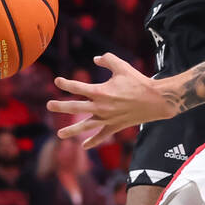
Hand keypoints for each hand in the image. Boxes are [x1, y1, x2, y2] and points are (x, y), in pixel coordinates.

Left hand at [47, 53, 172, 147]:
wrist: (155, 100)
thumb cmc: (138, 81)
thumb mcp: (122, 66)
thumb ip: (107, 60)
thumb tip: (95, 58)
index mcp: (101, 91)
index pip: (78, 88)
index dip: (66, 84)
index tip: (57, 81)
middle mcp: (101, 107)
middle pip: (76, 108)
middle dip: (61, 106)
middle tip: (49, 105)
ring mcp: (108, 118)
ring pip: (86, 126)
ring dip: (72, 130)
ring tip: (59, 134)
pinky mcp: (115, 126)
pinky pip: (101, 135)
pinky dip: (93, 141)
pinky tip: (84, 146)